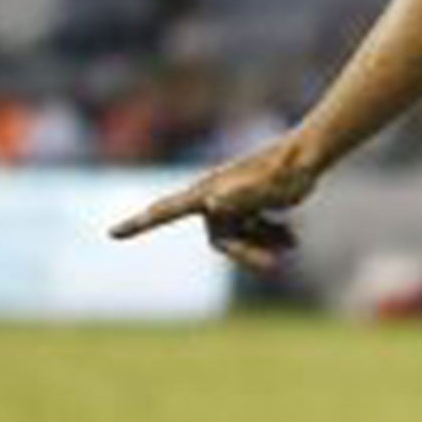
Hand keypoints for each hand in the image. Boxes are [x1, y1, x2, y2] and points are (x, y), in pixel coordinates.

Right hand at [107, 138, 322, 271]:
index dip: (139, 224)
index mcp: (209, 192)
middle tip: (273, 266)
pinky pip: (251, 229)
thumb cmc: (286, 170)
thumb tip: (213, 203)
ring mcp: (234, 199)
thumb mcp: (265, 187)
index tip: (112, 234)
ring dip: (261, 245)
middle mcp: (216, 195)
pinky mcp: (252, 202)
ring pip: (237, 236)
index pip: (166, 210)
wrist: (310, 155)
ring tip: (291, 246)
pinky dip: (269, 237)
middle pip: (218, 238)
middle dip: (244, 253)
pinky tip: (293, 241)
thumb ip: (240, 195)